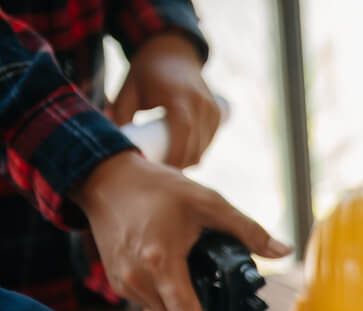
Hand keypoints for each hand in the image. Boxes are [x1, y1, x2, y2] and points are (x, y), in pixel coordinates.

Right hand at [72, 153, 290, 310]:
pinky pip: (156, 307)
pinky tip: (197, 297)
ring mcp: (125, 285)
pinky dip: (177, 308)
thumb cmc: (155, 188)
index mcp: (160, 263)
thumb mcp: (207, 202)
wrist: (104, 179)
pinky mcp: (120, 284)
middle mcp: (139, 281)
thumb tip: (283, 250)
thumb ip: (247, 229)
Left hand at [110, 32, 219, 167]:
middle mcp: (200, 102)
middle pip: (195, 146)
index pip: (183, 131)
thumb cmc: (146, 72)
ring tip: (167, 167)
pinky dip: (197, 153)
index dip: (175, 156)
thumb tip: (114, 145)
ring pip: (203, 148)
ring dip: (188, 161)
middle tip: (157, 174)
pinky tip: (182, 158)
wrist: (174, 52)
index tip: (159, 171)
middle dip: (180, 165)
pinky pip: (208, 142)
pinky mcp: (217, 114)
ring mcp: (212, 109)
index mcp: (177, 95)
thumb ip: (120, 115)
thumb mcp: (129, 90)